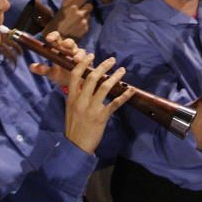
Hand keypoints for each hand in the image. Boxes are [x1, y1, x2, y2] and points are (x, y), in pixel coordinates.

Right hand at [32, 40, 133, 154]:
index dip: (83, 64)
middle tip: (111, 60)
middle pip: (92, 78)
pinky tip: (131, 90)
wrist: (75, 145)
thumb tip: (83, 82)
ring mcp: (92, 108)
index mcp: (71, 98)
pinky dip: (124, 95)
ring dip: (115, 76)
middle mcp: (81, 101)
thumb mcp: (70, 109)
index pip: (75, 75)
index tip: (91, 56)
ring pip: (104, 87)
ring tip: (122, 70)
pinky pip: (115, 103)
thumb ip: (76, 95)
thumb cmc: (74, 126)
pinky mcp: (102, 117)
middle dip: (102, 66)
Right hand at [44, 0, 93, 39]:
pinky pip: (88, 22)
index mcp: (71, 7)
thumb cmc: (57, 23)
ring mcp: (83, 22)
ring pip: (89, 14)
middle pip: (90, 5)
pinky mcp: (85, 29)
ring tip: (76, 19)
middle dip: (87, 6)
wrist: (56, 40)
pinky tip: (77, 26)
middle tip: (81, 9)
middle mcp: (79, 14)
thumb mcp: (61, 9)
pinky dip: (84, 22)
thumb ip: (70, 0)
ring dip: (85, 15)